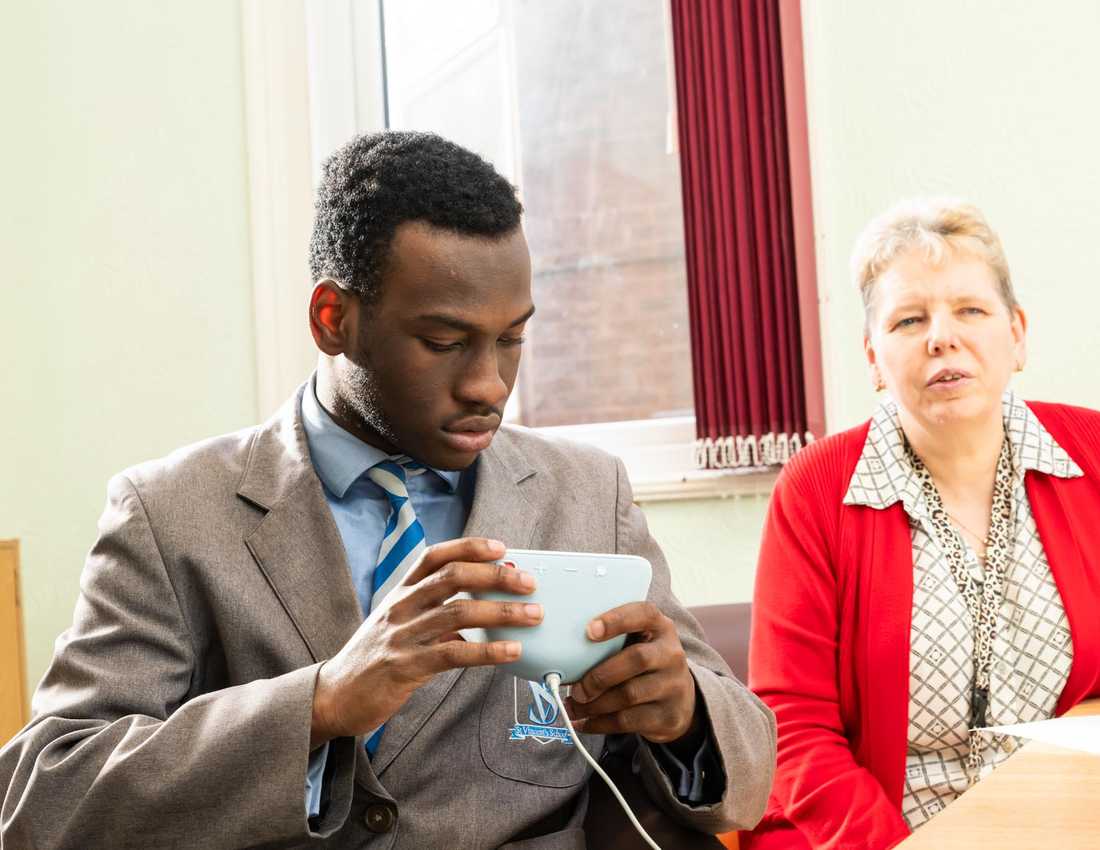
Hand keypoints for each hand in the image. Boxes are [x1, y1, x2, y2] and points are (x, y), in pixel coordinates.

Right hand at [309, 537, 541, 747]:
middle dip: (496, 577)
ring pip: (459, 613)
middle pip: (453, 578)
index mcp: (399, 593)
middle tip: (529, 583)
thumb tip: (485, 606)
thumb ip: (434, 612)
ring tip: (532, 615)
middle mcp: (400, 607)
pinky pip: (454, 653)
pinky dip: (488, 650)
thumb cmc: (374, 658)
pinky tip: (511, 651)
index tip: (501, 548)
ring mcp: (401, 636)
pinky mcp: (405, 667)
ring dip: (502, 612)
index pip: (434, 556)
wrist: (334, 696)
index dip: (469, 547)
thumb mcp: (398, 624)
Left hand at [565, 601, 698, 745]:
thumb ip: (611, 641)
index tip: (589, 630)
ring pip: (629, 695)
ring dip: (594, 703)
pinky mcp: (667, 716)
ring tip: (573, 706)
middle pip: (637, 659)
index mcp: (660, 628)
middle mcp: (671, 654)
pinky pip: (628, 721)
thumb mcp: (637, 643)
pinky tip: (583, 722)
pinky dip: (599, 723)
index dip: (617, 620)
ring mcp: (673, 686)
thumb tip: (563, 652)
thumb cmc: (644, 665)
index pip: (644, 614)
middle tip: (576, 688)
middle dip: (600, 675)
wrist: (679, 701)